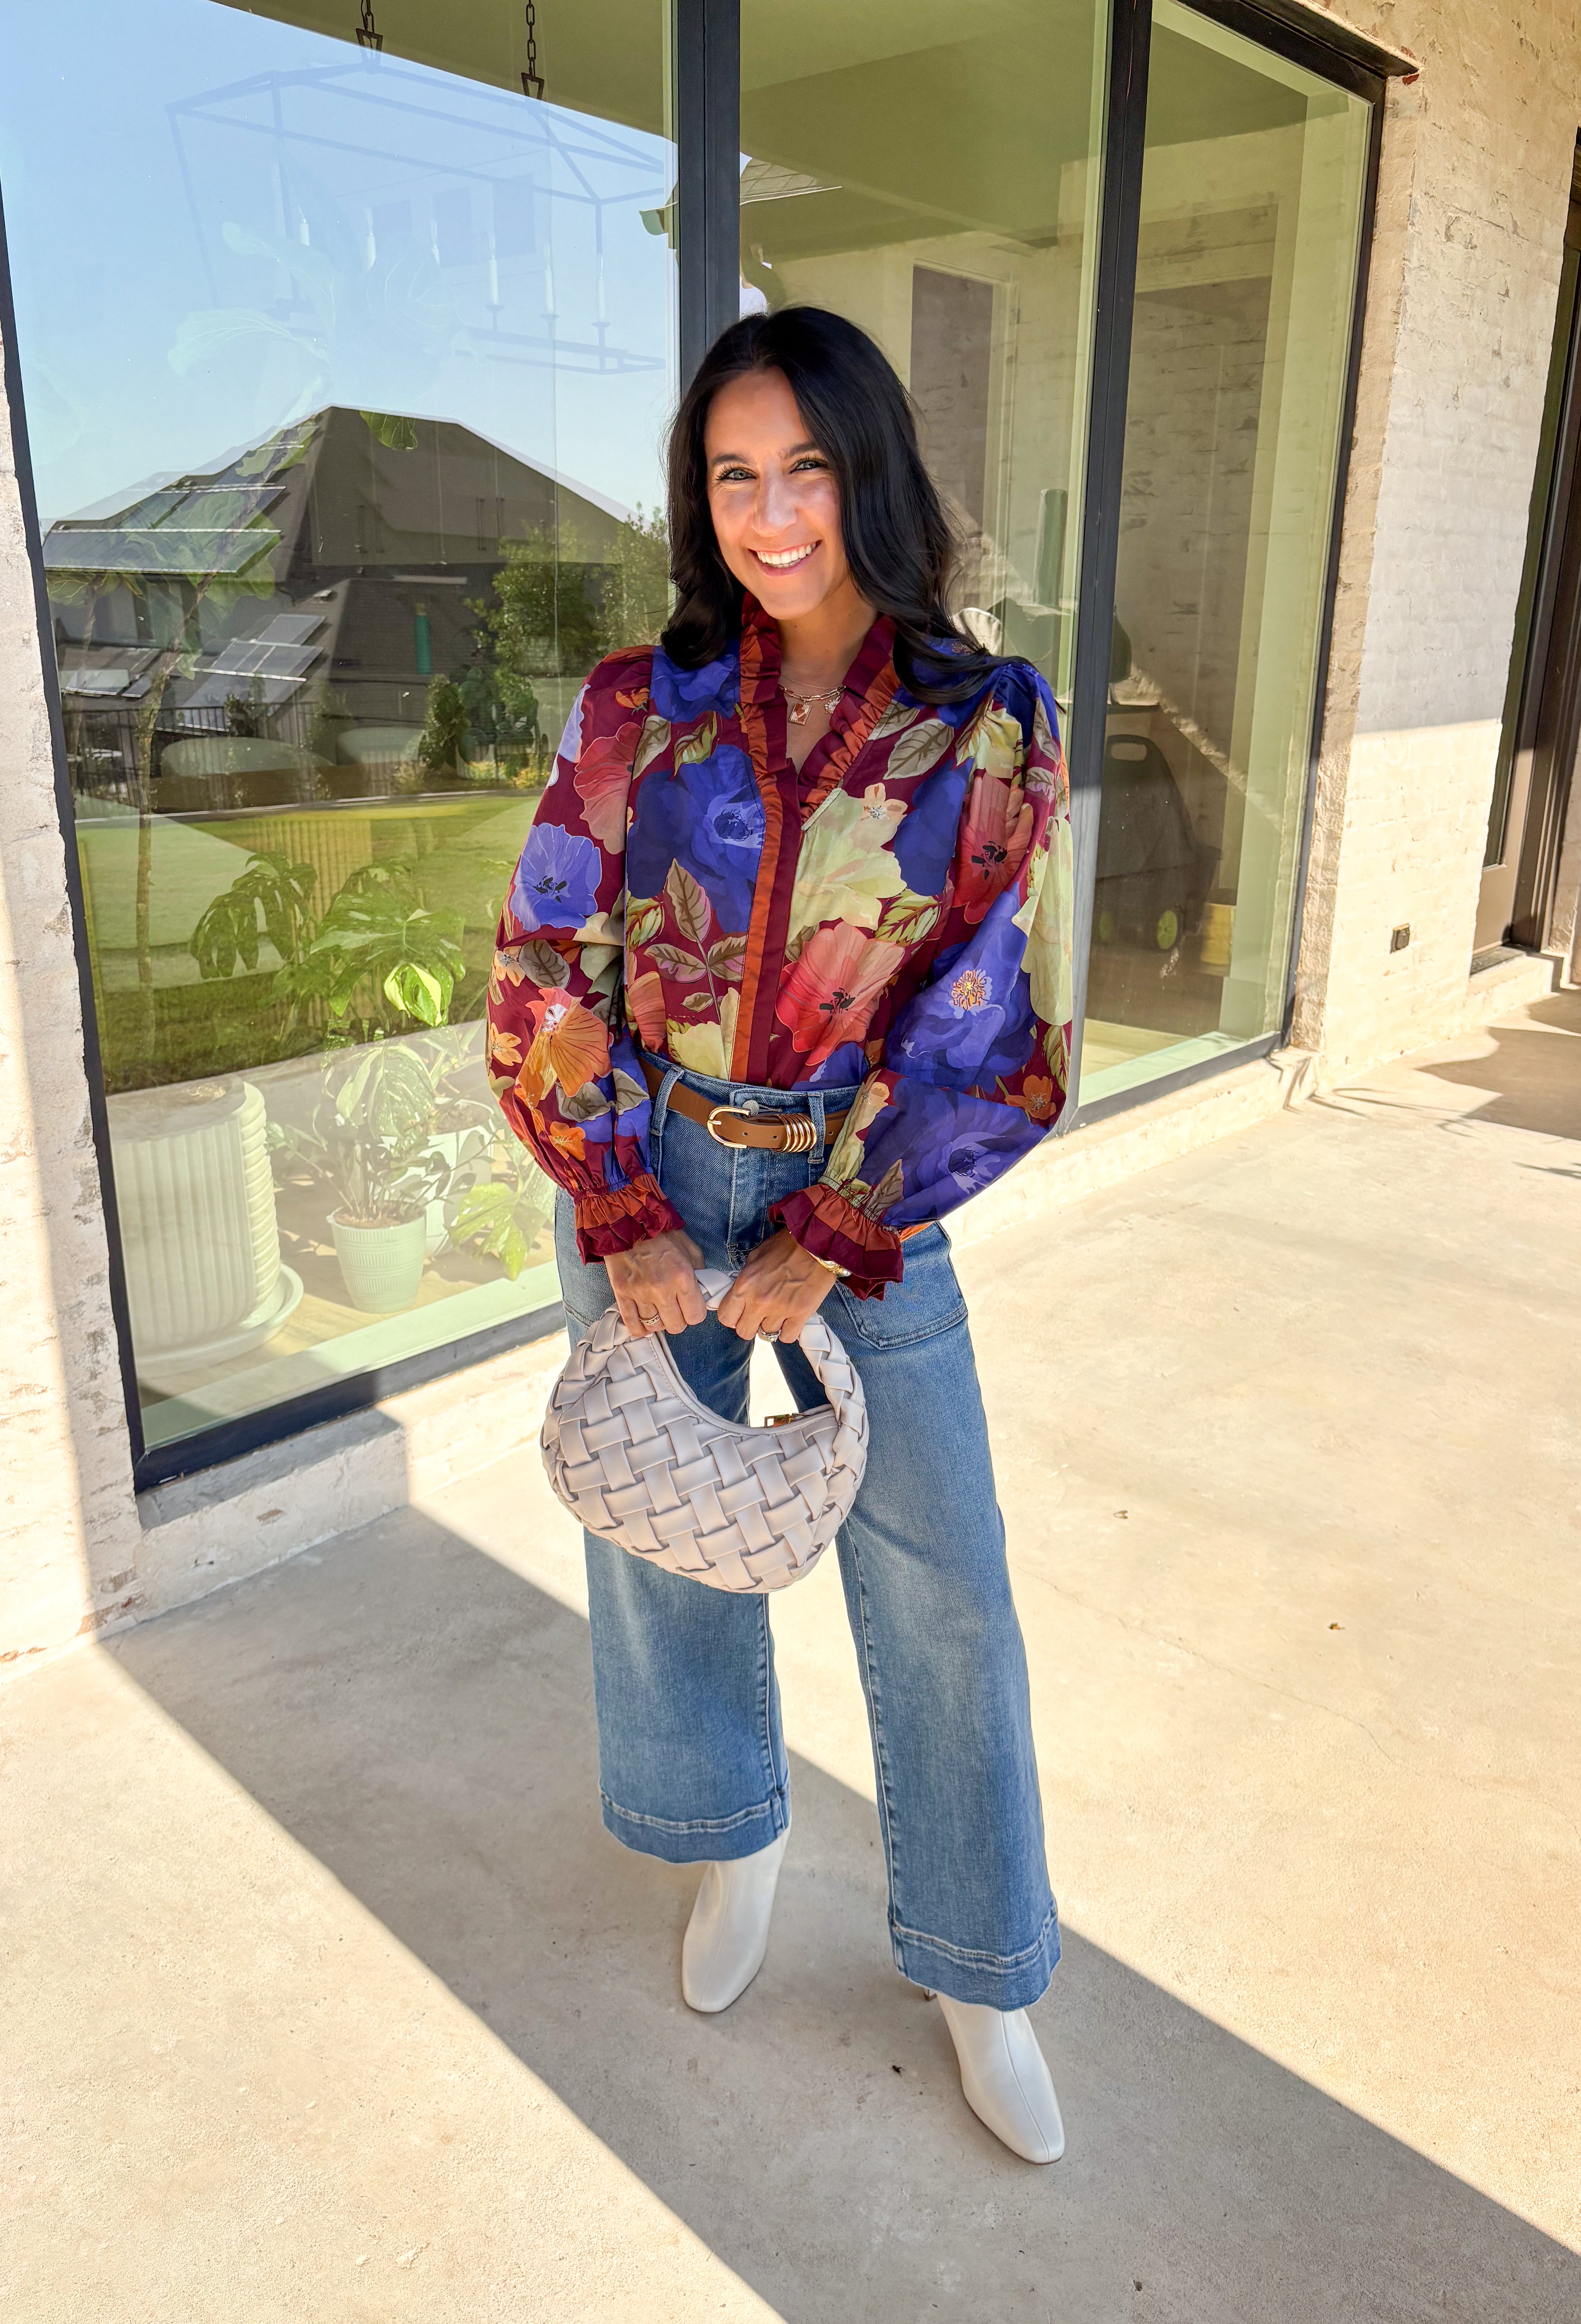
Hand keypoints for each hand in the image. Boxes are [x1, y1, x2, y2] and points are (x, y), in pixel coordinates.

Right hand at [606, 1228, 706, 1338]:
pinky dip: (640, 1328)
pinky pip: (633, 1325)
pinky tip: (645, 1322)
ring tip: (659, 1309)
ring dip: (659, 1320)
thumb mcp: (691, 1250)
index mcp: (682, 1277)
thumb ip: (700, 1274)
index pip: (695, 1316)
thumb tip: (703, 1294)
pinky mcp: (622, 1294)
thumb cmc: (663, 1236)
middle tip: (675, 1308)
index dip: (694, 1313)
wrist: (630, 1224)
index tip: (691, 1307)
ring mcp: (639, 1293)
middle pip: (676, 1326)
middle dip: (678, 1319)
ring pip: (655, 1326)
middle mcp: (661, 1289)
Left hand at [716, 1229, 836, 1343]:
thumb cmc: (785, 1247)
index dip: (733, 1317)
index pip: (726, 1317)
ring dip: (770, 1326)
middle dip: (750, 1325)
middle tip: (759, 1315)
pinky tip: (790, 1319)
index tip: (741, 1312)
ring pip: (766, 1335)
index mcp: (744, 1285)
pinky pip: (787, 1337)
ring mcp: (780, 1310)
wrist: (816, 1244)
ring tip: (778, 1313)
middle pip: (744, 1332)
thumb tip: (740, 1296)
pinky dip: (788, 1331)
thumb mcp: (755, 1258)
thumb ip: (745, 1280)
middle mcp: (759, 1301)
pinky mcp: (801, 1314)